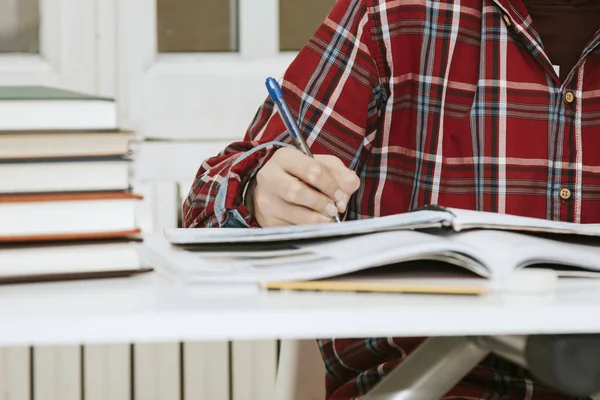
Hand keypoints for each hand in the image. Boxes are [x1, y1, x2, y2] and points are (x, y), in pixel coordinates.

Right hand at [245, 147, 359, 226]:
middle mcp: (269, 177)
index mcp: (284, 157)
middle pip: (297, 192)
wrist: (274, 188)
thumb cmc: (303, 174)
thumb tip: (344, 196)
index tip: (339, 195)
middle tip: (334, 209)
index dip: (331, 185)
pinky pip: (292, 229)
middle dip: (322, 203)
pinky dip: (309, 229)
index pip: (312, 170)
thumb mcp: (323, 166)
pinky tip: (314, 224)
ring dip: (318, 219)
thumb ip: (341, 175)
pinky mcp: (268, 220)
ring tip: (327, 218)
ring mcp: (266, 200)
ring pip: (295, 214)